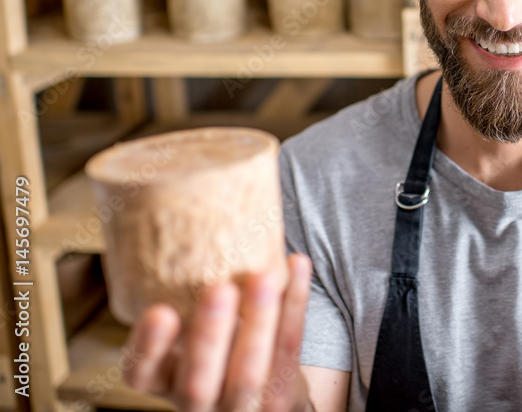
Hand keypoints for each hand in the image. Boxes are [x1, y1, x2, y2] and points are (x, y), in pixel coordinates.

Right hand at [123, 253, 314, 411]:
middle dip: (209, 335)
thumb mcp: (188, 338)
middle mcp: (198, 403)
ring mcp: (241, 406)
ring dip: (258, 320)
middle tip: (219, 290)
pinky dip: (295, 305)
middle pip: (197, 382)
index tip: (161, 311)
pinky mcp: (282, 400)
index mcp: (165, 382)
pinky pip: (290, 351)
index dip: (149, 346)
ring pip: (248, 372)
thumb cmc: (221, 353)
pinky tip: (297, 266)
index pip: (141, 373)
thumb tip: (180, 212)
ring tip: (263, 278)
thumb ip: (183, 300)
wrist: (266, 399)